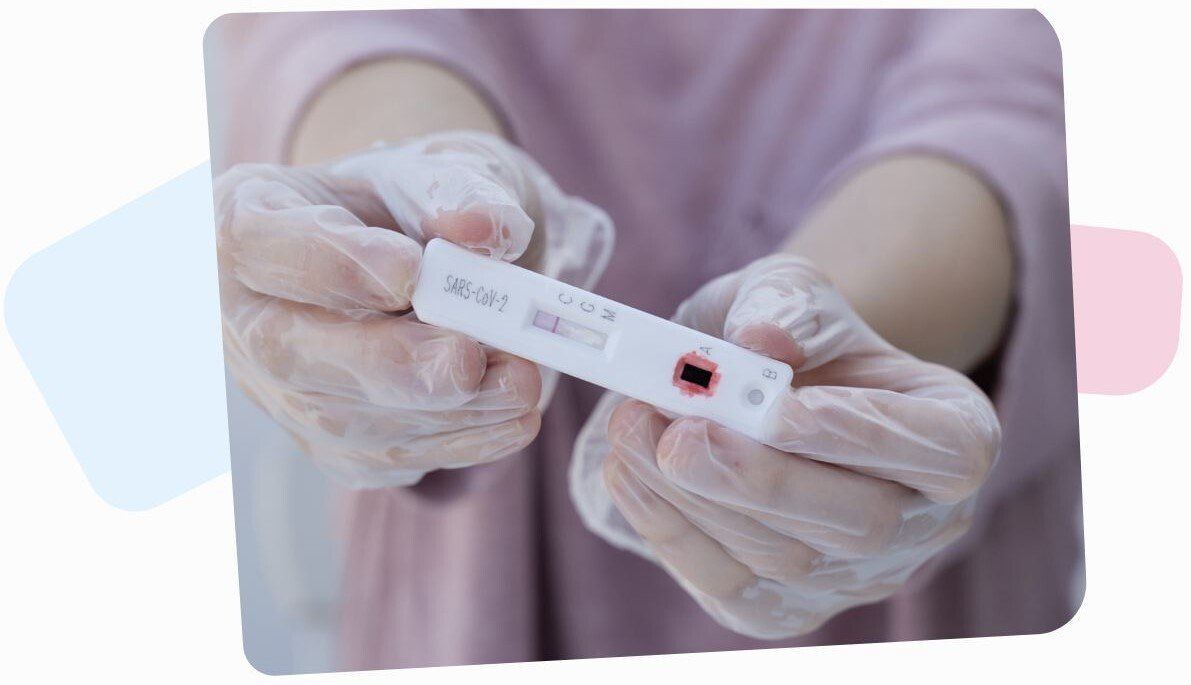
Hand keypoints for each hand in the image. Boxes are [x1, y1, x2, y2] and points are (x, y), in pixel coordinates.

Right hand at [216, 131, 610, 486]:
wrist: (410, 258)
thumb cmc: (404, 208)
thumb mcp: (430, 172)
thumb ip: (454, 187)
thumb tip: (485, 227)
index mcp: (246, 223)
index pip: (260, 245)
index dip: (334, 265)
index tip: (412, 271)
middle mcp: (243, 318)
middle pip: (289, 353)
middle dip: (391, 362)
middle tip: (471, 357)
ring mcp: (279, 393)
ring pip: (343, 423)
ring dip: (442, 412)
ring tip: (521, 381)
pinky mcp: (329, 446)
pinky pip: (384, 459)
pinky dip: (457, 443)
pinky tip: (511, 416)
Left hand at [580, 254, 999, 637]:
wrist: (761, 388)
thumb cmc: (793, 339)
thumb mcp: (791, 292)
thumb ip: (781, 306)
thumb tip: (759, 343)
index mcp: (955, 434)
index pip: (943, 452)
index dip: (865, 435)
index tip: (780, 409)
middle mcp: (923, 521)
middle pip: (862, 524)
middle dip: (761, 480)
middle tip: (680, 435)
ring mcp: (856, 577)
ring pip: (786, 560)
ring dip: (694, 497)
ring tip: (631, 426)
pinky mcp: (784, 608)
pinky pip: (729, 586)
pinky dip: (669, 531)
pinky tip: (625, 471)